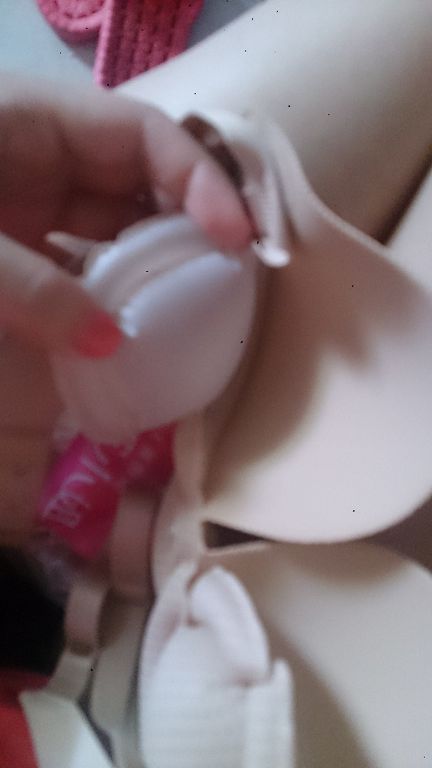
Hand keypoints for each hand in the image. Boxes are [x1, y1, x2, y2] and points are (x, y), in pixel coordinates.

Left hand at [0, 72, 251, 354]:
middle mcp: (46, 155)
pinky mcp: (20, 239)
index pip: (145, 133)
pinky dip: (104, 290)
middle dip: (187, 226)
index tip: (236, 238)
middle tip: (226, 278)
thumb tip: (109, 342)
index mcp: (38, 121)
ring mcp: (32, 198)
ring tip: (185, 310)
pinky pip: (78, 258)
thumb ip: (34, 287)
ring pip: (113, 225)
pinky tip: (124, 325)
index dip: (201, 180)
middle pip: (140, 181)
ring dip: (150, 265)